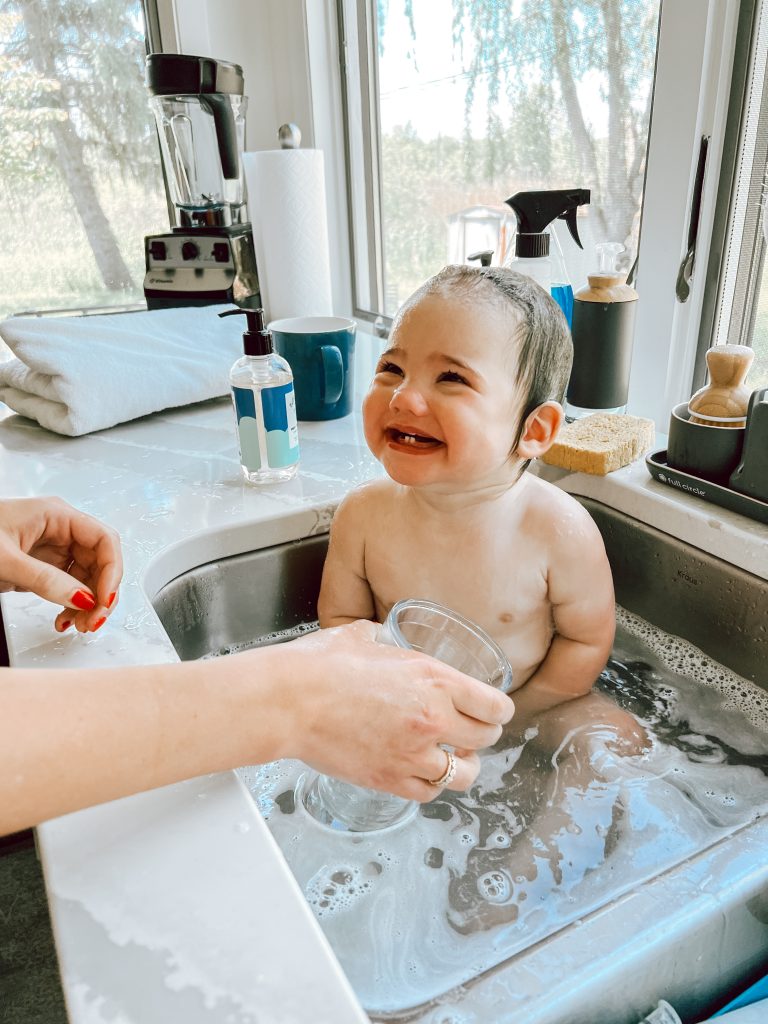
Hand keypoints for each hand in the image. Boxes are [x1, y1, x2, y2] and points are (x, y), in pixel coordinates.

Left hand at [0, 497, 122, 632]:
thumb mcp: (5, 559)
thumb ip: (45, 579)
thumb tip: (81, 598)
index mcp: (56, 515)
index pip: (104, 540)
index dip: (112, 571)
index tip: (105, 599)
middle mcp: (58, 531)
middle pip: (100, 563)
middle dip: (101, 594)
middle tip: (94, 620)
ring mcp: (51, 550)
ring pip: (87, 579)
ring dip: (88, 605)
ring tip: (79, 624)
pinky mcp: (42, 568)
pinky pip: (69, 588)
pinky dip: (71, 607)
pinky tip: (64, 619)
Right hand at [271, 619, 514, 800]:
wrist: (288, 700)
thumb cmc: (320, 665)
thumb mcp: (365, 636)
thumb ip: (387, 641)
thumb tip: (383, 639)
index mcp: (435, 679)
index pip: (495, 706)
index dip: (497, 710)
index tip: (493, 711)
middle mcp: (433, 719)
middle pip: (485, 739)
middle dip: (481, 735)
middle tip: (470, 731)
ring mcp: (412, 754)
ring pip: (464, 775)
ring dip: (462, 766)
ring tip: (451, 759)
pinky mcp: (389, 779)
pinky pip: (428, 794)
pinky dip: (430, 785)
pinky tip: (421, 773)